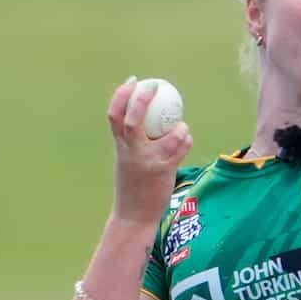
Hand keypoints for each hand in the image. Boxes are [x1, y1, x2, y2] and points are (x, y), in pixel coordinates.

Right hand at [107, 77, 192, 222]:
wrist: (134, 218)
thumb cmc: (132, 188)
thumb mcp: (127, 161)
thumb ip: (133, 142)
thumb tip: (147, 120)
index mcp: (120, 147)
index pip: (114, 115)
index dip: (122, 94)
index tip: (132, 81)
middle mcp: (132, 152)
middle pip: (132, 118)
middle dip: (142, 98)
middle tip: (153, 86)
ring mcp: (148, 161)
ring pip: (166, 134)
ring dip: (178, 127)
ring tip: (181, 127)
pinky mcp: (164, 171)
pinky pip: (180, 148)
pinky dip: (186, 140)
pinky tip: (186, 141)